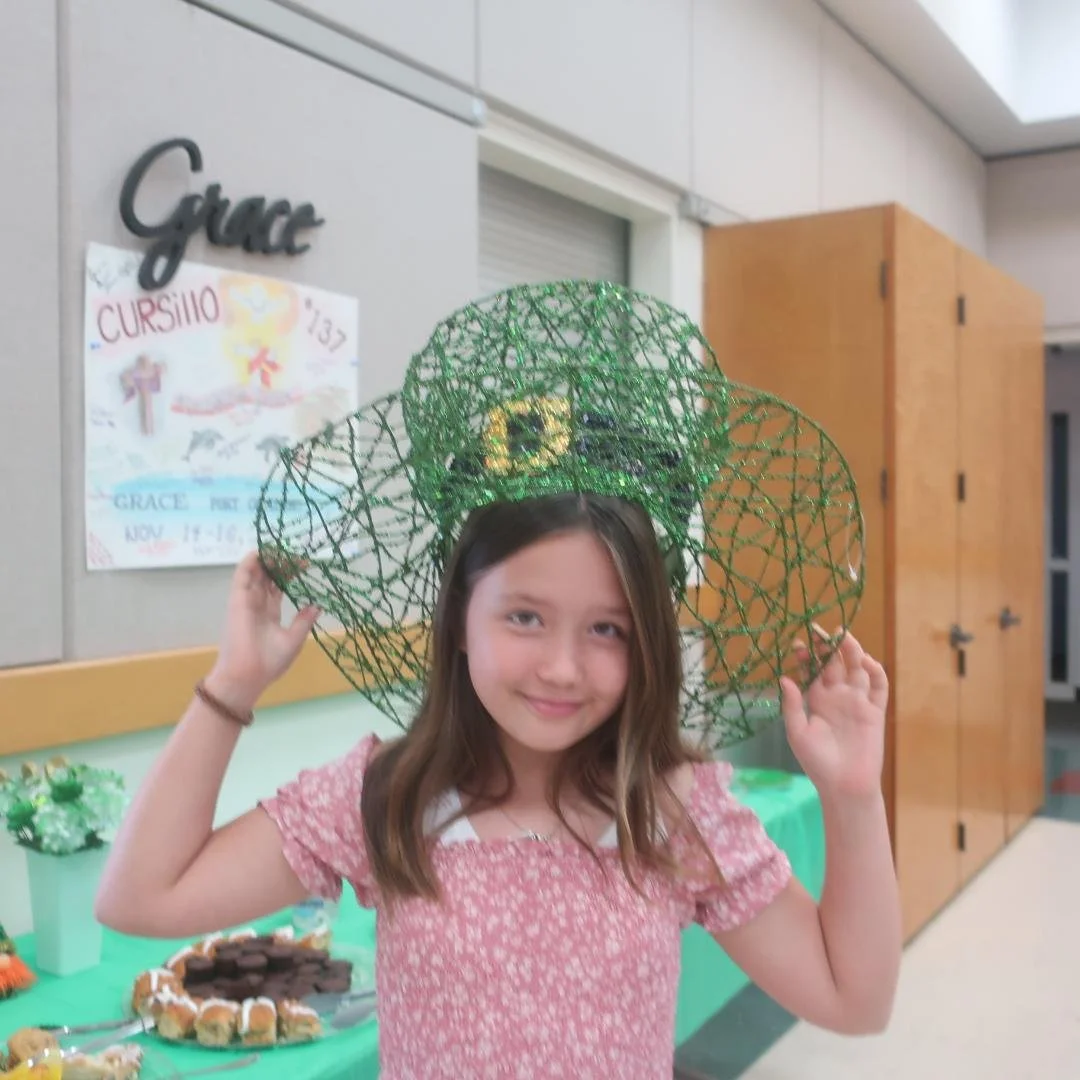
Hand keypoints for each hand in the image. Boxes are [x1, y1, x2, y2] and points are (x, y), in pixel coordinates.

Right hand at [205, 551, 319, 710]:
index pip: (278, 588)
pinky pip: (242, 577)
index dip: (289, 574)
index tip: (304, 563)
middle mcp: (257, 605)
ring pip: (256, 574)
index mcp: (269, 615)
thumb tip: (317, 605)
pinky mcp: (237, 601)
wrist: (248, 675)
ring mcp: (246, 602)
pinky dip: (249, 563)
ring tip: (280, 546)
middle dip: (280, 563)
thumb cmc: (270, 662)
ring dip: (266, 559)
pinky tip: (260, 552)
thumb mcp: (294, 640)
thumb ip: (304, 621)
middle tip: (294, 551)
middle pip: (268, 577)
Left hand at [780, 627, 887, 801]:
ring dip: (852, 652)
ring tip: (843, 636)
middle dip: (827, 646)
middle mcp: (837, 696)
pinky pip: (878, 687)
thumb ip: (792, 705)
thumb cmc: (817, 762)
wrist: (844, 785)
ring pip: (857, 669)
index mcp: (816, 700)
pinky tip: (866, 661)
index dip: (806, 656)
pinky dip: (875, 672)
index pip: (812, 671)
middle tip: (819, 629)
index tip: (797, 644)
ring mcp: (857, 701)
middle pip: (834, 664)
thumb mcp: (797, 732)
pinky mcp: (875, 711)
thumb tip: (784, 678)